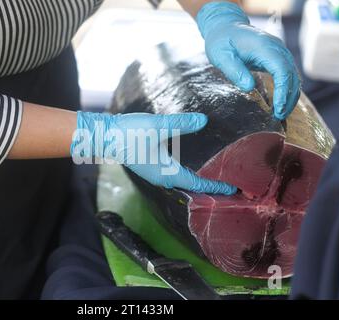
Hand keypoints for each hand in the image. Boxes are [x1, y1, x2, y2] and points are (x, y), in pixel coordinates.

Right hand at [70, 111, 236, 194]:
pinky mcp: (150, 165)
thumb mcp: (159, 127)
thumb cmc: (129, 134)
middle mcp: (162, 177)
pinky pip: (174, 174)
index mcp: (167, 173)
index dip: (216, 186)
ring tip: (213, 177)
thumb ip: (182, 124)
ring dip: (198, 180)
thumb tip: (203, 121)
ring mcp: (155, 172)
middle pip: (191, 186)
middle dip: (209, 187)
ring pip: (182, 180)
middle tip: (228, 186)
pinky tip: (190, 165)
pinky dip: (187, 173)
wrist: (104, 136)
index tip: (233, 188)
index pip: (198, 183)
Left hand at [196, 1, 300, 119]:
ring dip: (289, 96)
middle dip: (288, 97)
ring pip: (293, 76)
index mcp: (264, 46)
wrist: (226, 28)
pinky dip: (287, 90)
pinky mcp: (277, 57)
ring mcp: (279, 52)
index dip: (283, 90)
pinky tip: (280, 104)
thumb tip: (249, 88)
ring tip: (280, 114)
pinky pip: (287, 75)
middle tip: (278, 117)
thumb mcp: (221, 56)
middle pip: (291, 74)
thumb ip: (235, 71)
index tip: (278, 108)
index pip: (281, 69)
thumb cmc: (222, 41)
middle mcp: (276, 48)